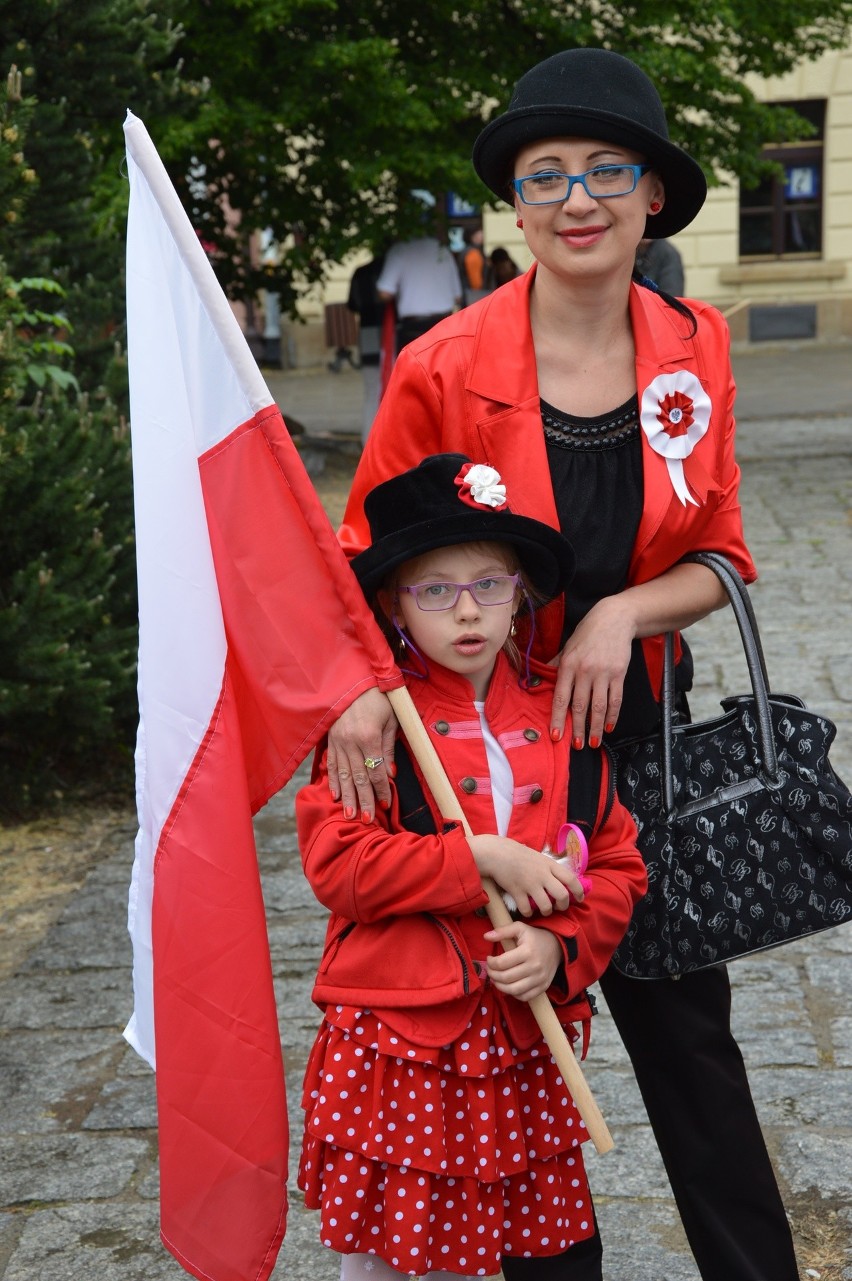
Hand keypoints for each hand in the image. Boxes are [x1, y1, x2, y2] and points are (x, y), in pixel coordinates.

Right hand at [326, 687, 397, 820]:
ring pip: (343, 774)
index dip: (381, 789)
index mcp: (368, 736)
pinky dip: (333, 781)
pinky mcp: (330, 738)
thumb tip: (390, 774)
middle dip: (363, 799)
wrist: (354, 679)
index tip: (386, 804)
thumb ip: (388, 747)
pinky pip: (331, 764)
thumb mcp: (390, 719)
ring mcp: (337, 741)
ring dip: (347, 796)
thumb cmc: (378, 697)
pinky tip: (335, 795)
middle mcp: (350, 741)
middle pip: (358, 777)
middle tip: (366, 820)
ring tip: (350, 815)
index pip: (376, 770)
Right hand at [467, 835, 585, 916]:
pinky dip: (528, 912)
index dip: (579, 890)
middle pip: (562, 895)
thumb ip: (549, 867)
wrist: (496, 853)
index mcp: (549, 864)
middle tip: (560, 907)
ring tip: (544, 910)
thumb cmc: (517, 853)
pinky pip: (527, 909)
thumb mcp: (538, 856)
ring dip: (547, 911)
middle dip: (563, 905)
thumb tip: (561, 878)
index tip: (580, 898)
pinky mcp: (517, 891)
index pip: (571, 878)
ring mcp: (529, 884)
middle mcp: (542, 875)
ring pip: (546, 906)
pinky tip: (527, 910)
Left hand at [484, 922, 561, 1000]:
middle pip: (506, 978)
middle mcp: (534, 967)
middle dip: (492, 975)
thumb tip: (485, 936)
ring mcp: (539, 979)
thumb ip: (502, 931)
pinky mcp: (543, 987)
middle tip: (490, 970)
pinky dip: (513, 994)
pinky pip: (524, 997)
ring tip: (496, 979)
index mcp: (527, 951)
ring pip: (514, 990)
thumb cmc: (534, 937)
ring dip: (500, 986)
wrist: (557, 946)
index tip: (489, 959)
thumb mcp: (519, 928)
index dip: (491, 963)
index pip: (502, 963)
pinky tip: (509, 985)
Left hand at [550, 595, 633, 747]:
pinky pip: (615, 699)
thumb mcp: (567, 646)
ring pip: (599, 706)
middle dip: (578, 728)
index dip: (558, 719)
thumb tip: (541, 680)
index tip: (556, 736)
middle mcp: (585, 671)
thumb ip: (556, 665)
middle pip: (580, 706)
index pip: (561, 697)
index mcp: (568, 665)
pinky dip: (612, 715)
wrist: (614, 618)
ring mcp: (603, 673)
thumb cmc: (587, 633)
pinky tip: (609, 727)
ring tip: (594, 743)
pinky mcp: (619, 673)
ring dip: (596, 727)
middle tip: (577, 746)